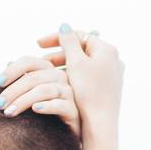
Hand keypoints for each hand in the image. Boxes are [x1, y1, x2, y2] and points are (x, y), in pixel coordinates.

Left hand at [0, 54, 79, 138]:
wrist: (65, 134)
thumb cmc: (45, 112)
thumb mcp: (32, 94)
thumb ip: (22, 79)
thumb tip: (7, 63)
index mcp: (47, 70)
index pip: (28, 62)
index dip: (12, 71)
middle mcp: (60, 77)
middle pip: (33, 78)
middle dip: (13, 91)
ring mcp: (69, 93)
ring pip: (44, 90)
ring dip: (23, 101)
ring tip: (8, 112)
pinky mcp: (74, 111)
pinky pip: (60, 105)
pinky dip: (47, 106)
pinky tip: (34, 110)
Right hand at [34, 25, 121, 140]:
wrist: (101, 124)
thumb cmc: (88, 93)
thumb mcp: (76, 63)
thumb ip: (69, 42)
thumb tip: (64, 26)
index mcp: (106, 50)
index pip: (79, 36)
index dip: (56, 38)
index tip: (38, 44)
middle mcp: (112, 60)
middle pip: (81, 50)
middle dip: (59, 54)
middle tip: (41, 61)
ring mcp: (111, 75)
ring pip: (83, 64)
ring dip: (65, 65)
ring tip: (47, 73)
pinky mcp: (107, 89)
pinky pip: (87, 76)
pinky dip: (73, 76)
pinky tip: (60, 83)